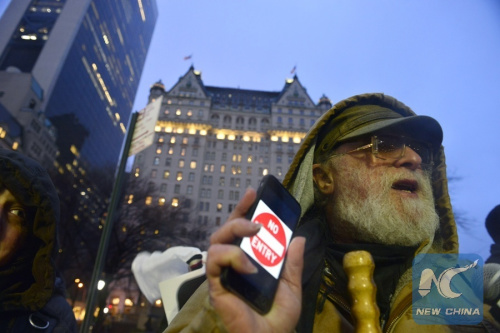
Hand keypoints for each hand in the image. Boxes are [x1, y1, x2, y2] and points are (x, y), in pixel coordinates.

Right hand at [206, 187, 304, 332]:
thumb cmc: (278, 318)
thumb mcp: (291, 286)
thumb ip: (292, 263)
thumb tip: (298, 238)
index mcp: (248, 261)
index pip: (241, 231)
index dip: (244, 210)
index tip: (253, 192)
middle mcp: (232, 264)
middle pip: (225, 231)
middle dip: (238, 217)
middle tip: (255, 218)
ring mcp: (222, 273)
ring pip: (215, 242)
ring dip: (234, 232)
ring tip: (254, 232)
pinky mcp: (215, 285)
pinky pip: (214, 261)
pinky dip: (232, 257)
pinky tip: (249, 266)